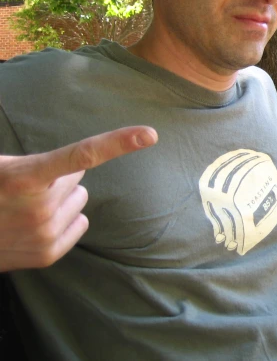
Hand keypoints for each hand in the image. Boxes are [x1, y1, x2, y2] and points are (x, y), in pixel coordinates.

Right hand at [0, 126, 157, 271]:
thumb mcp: (1, 167)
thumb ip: (37, 163)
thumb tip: (77, 164)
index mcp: (23, 177)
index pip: (81, 155)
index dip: (118, 142)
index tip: (150, 134)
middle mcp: (38, 207)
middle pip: (77, 177)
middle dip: (57, 178)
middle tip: (24, 189)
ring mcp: (44, 233)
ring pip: (79, 200)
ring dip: (60, 199)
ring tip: (26, 208)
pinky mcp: (48, 254)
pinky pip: (80, 223)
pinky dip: (65, 220)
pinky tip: (35, 225)